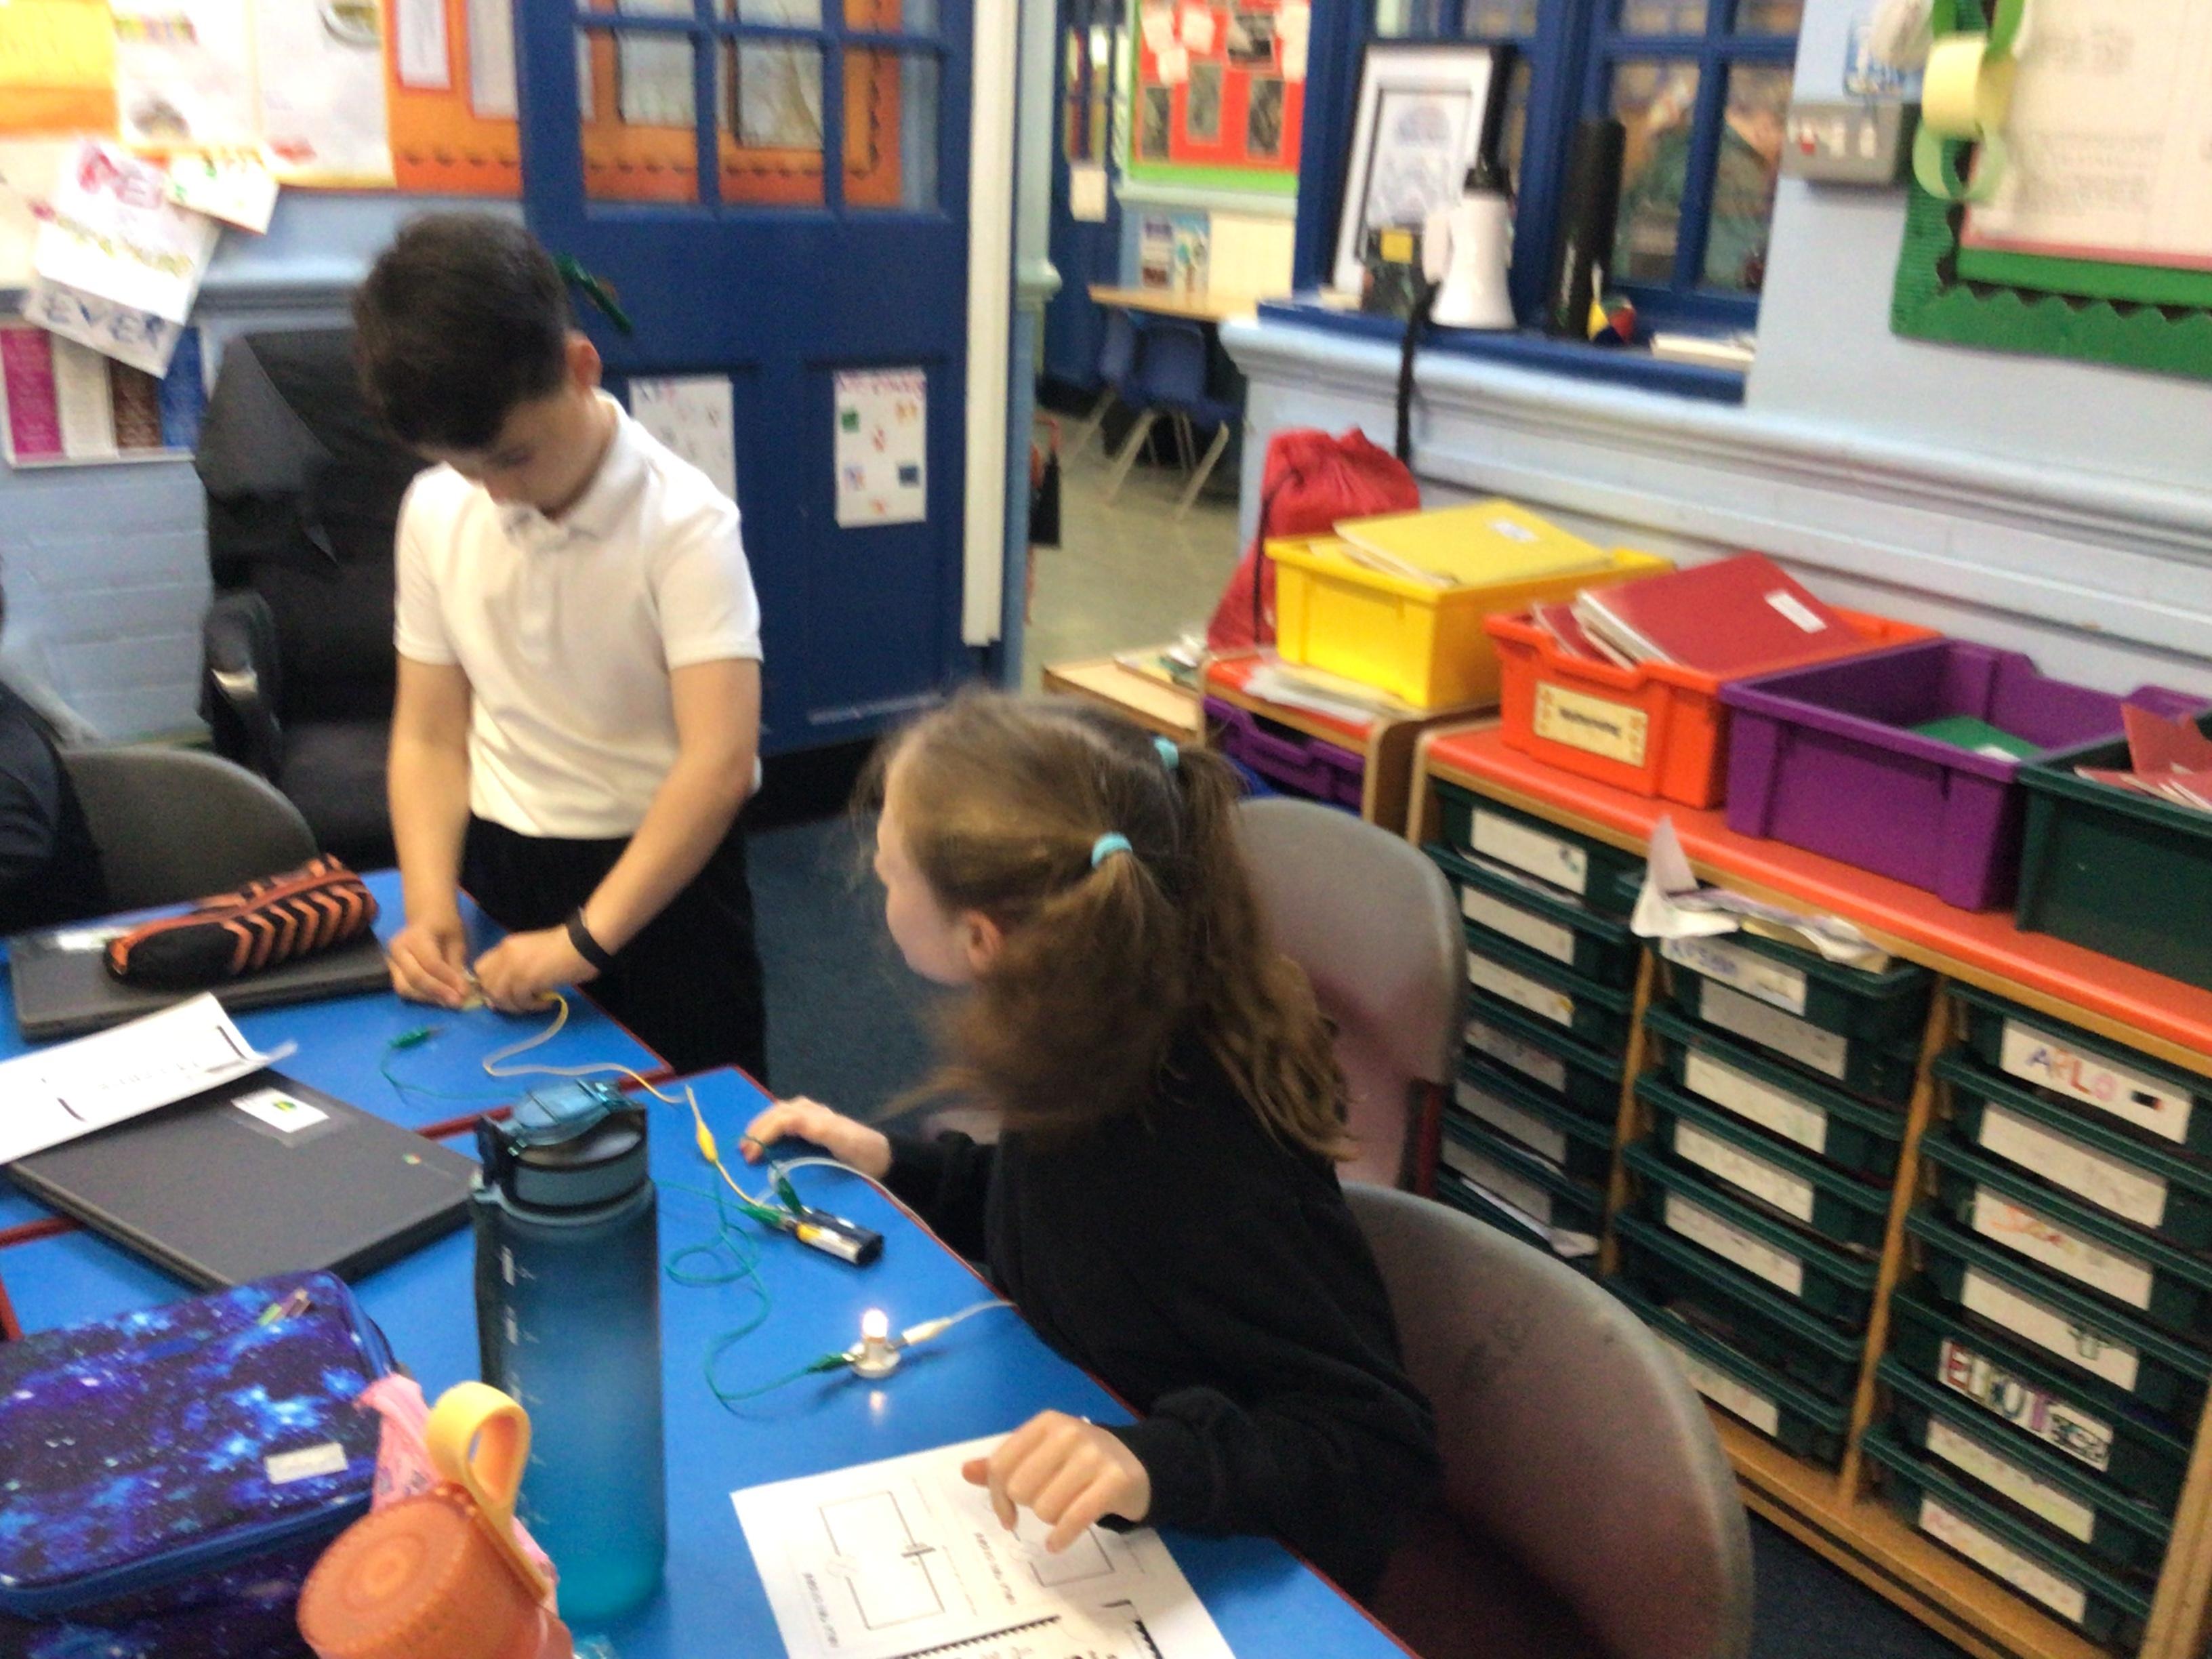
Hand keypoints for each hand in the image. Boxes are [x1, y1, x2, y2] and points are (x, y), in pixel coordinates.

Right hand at [389, 911, 470, 1006]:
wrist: (426, 916)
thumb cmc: (444, 926)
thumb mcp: (457, 940)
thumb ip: (456, 964)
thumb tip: (461, 991)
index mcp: (416, 936)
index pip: (431, 963)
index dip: (448, 979)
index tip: (465, 991)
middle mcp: (398, 948)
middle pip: (414, 977)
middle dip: (437, 992)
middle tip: (457, 1002)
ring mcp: (391, 960)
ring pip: (405, 987)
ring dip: (428, 998)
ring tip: (449, 1001)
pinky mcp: (392, 971)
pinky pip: (404, 988)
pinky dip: (421, 996)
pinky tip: (438, 998)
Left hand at [472, 925, 595, 1012]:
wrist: (583, 943)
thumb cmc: (564, 948)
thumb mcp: (532, 954)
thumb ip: (516, 968)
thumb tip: (505, 993)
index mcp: (506, 947)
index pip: (480, 969)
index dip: (488, 984)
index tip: (504, 993)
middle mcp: (505, 955)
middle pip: (487, 985)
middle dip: (501, 999)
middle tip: (521, 1003)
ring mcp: (514, 967)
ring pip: (500, 997)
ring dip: (517, 1006)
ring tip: (536, 1004)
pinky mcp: (527, 979)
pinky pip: (520, 1001)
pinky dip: (533, 1006)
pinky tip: (547, 1002)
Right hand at [740, 1096, 892, 1178]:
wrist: (882, 1155)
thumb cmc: (864, 1153)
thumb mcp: (845, 1142)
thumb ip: (823, 1130)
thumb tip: (793, 1123)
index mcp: (817, 1118)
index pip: (782, 1120)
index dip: (763, 1135)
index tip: (750, 1156)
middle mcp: (812, 1112)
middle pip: (777, 1113)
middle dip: (757, 1130)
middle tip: (742, 1152)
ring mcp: (812, 1115)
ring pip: (779, 1112)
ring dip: (761, 1126)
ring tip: (747, 1144)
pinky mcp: (812, 1122)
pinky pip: (785, 1117)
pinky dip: (769, 1126)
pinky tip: (763, 1139)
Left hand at [963, 1413, 1150, 1552]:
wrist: (1138, 1465)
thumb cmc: (1080, 1461)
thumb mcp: (1042, 1455)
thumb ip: (1005, 1464)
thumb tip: (966, 1471)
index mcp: (1047, 1422)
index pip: (1001, 1464)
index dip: (998, 1497)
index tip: (1008, 1514)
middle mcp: (1070, 1432)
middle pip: (1020, 1488)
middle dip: (1028, 1506)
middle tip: (1045, 1504)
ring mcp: (1095, 1455)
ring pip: (1045, 1507)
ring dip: (1050, 1519)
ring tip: (1064, 1510)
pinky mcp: (1115, 1480)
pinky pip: (1075, 1518)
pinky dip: (1062, 1537)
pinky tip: (1057, 1543)